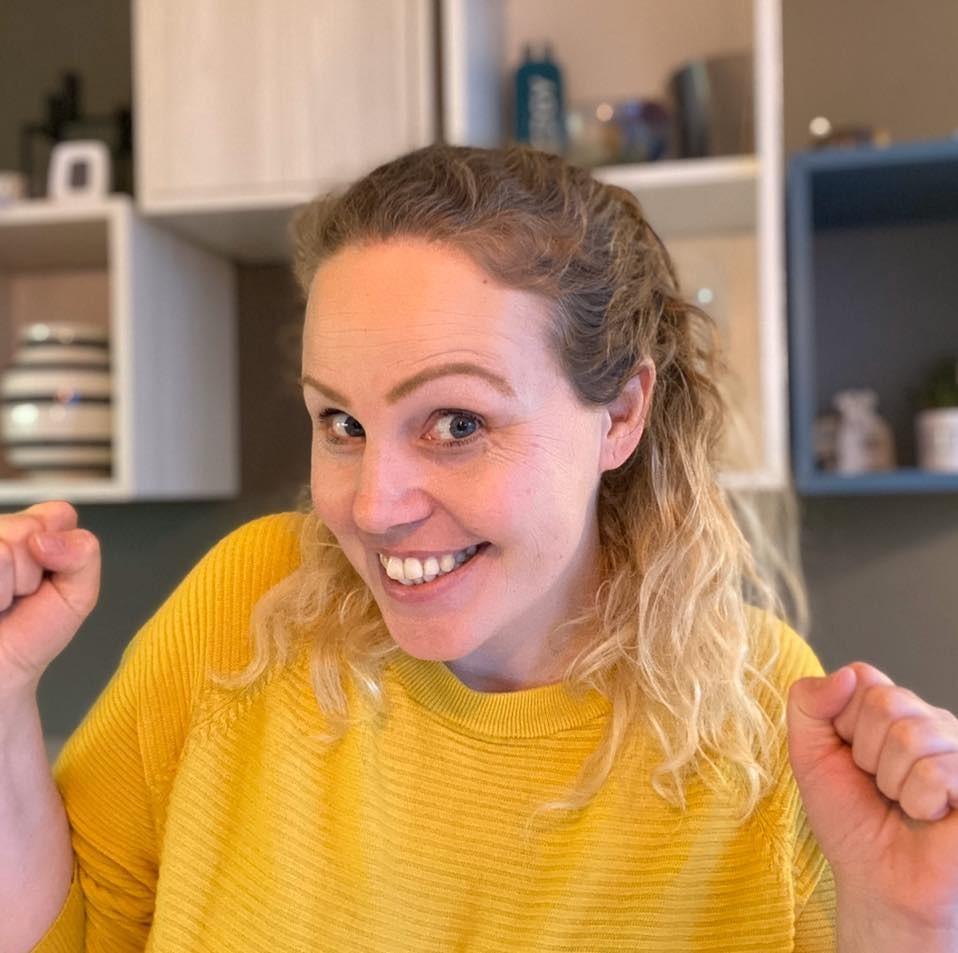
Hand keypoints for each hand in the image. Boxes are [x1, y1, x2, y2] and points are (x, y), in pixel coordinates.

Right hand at [0, 500, 99, 696]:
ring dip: (4, 587)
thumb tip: (46, 540)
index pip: (57, 515)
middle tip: (15, 599)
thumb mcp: (77, 593)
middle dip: (29, 573)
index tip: (44, 580)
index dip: (59, 551)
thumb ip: (83, 554)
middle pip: (26, 530)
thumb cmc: (28, 634)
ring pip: (3, 550)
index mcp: (28, 531)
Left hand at [787, 662, 957, 936]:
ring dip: (891, 781)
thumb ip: (808, 702)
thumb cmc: (849, 818)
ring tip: (900, 801)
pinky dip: (918, 801)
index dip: (843, 721)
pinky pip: (938, 772)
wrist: (877, 881)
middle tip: (876, 785)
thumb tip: (845, 674)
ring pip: (910, 736)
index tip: (848, 757)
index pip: (863, 677)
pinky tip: (928, 814)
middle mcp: (930, 720)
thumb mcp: (808, 753)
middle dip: (865, 752)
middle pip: (885, 702)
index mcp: (891, 707)